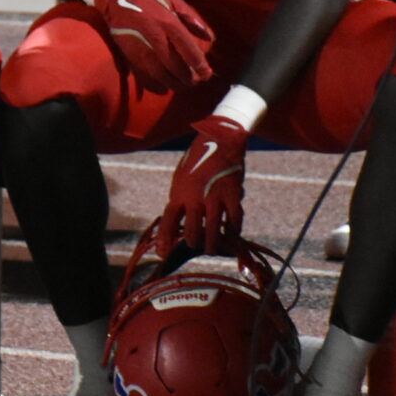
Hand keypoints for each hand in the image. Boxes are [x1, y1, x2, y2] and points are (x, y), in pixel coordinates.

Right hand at [90, 0, 214, 89]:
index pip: (186, 48)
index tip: (207, 74)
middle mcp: (152, 37)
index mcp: (166, 22)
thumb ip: (192, 19)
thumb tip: (210, 38)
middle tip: (196, 81)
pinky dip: (155, 86)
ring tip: (183, 85)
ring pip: (159, 74)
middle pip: (174, 65)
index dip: (199, 65)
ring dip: (174, 83)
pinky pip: (142, 75)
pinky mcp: (128, 54)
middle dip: (188, 77)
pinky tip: (164, 88)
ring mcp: (138, 47)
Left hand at [157, 115, 248, 254]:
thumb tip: (177, 223)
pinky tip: (233, 234)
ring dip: (213, 244)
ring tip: (212, 249)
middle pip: (192, 231)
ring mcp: (215, 198)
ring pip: (214, 231)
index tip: (161, 253)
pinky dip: (234, 230)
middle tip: (195, 247)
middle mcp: (195, 198)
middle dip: (193, 243)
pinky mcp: (233, 196)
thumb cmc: (197, 162)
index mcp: (179, 193)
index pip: (169, 221)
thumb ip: (180, 200)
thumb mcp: (181, 179)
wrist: (219, 142)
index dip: (165, 239)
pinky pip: (234, 221)